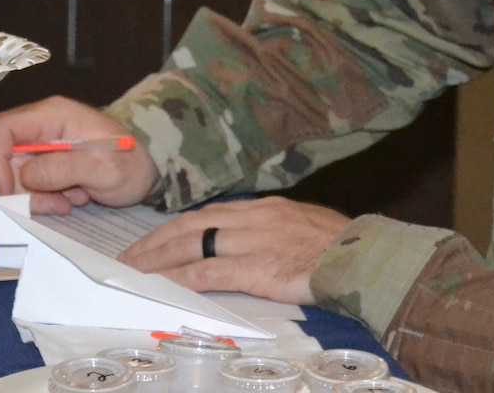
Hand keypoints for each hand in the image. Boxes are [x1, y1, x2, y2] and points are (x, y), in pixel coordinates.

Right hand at [0, 96, 160, 214]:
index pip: (1, 128)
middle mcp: (42, 127)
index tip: (10, 190)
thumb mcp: (102, 168)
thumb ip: (63, 169)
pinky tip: (75, 198)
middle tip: (54, 204)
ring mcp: (44, 147)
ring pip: (18, 177)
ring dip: (40, 197)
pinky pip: (33, 186)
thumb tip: (26, 176)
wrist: (149, 171)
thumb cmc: (131, 163)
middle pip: (6, 158)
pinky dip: (48, 198)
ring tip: (72, 200)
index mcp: (51, 115)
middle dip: (24, 188)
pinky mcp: (49, 164)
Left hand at [117, 197, 352, 305]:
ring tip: (135, 271)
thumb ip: (274, 231)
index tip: (155, 239)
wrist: (362, 257)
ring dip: (158, 259)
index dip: (175, 227)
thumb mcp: (303, 225)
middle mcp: (251, 218)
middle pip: (190, 225)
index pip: (207, 214)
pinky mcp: (255, 268)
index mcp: (262, 208)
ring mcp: (251, 241)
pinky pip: (209, 272)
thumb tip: (254, 243)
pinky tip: (165, 286)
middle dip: (156, 241)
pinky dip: (183, 278)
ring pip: (191, 244)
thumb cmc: (342, 246)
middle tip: (130, 256)